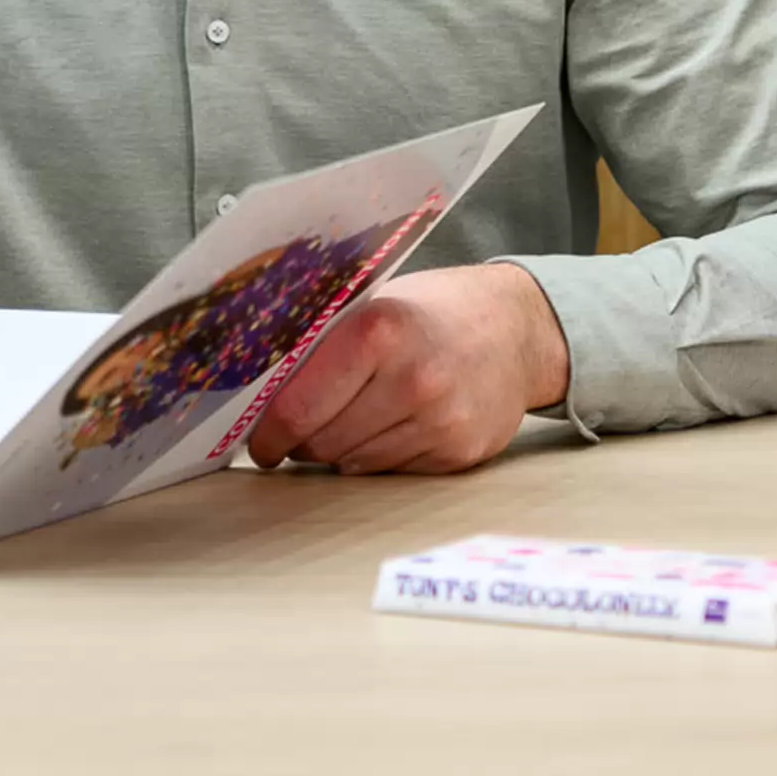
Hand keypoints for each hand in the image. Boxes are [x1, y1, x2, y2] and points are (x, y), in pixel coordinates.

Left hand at [246, 264, 569, 475]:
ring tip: (352, 417)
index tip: (258, 441)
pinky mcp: (459, 452)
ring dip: (339, 449)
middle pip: (321, 443)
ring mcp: (440, 421)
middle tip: (299, 429)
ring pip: (352, 464)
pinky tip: (392, 423)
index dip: (268, 431)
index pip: (298, 407)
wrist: (518, 328)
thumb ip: (326, 346)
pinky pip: (390, 472)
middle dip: (301, 441)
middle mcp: (413, 379)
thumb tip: (260, 393)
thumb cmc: (435, 311)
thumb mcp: (376, 304)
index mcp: (380, 331)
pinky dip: (378, 455)